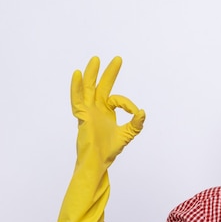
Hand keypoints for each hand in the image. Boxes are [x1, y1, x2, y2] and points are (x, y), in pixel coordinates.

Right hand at [56, 56, 144, 221]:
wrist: (98, 162)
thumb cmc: (109, 150)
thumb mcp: (127, 134)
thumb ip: (136, 124)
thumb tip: (143, 112)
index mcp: (106, 112)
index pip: (117, 99)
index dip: (127, 103)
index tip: (135, 112)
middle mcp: (96, 109)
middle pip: (102, 86)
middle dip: (109, 72)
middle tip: (118, 59)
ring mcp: (88, 111)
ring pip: (88, 88)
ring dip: (92, 74)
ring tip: (96, 59)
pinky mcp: (82, 116)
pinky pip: (77, 99)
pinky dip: (76, 87)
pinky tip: (77, 74)